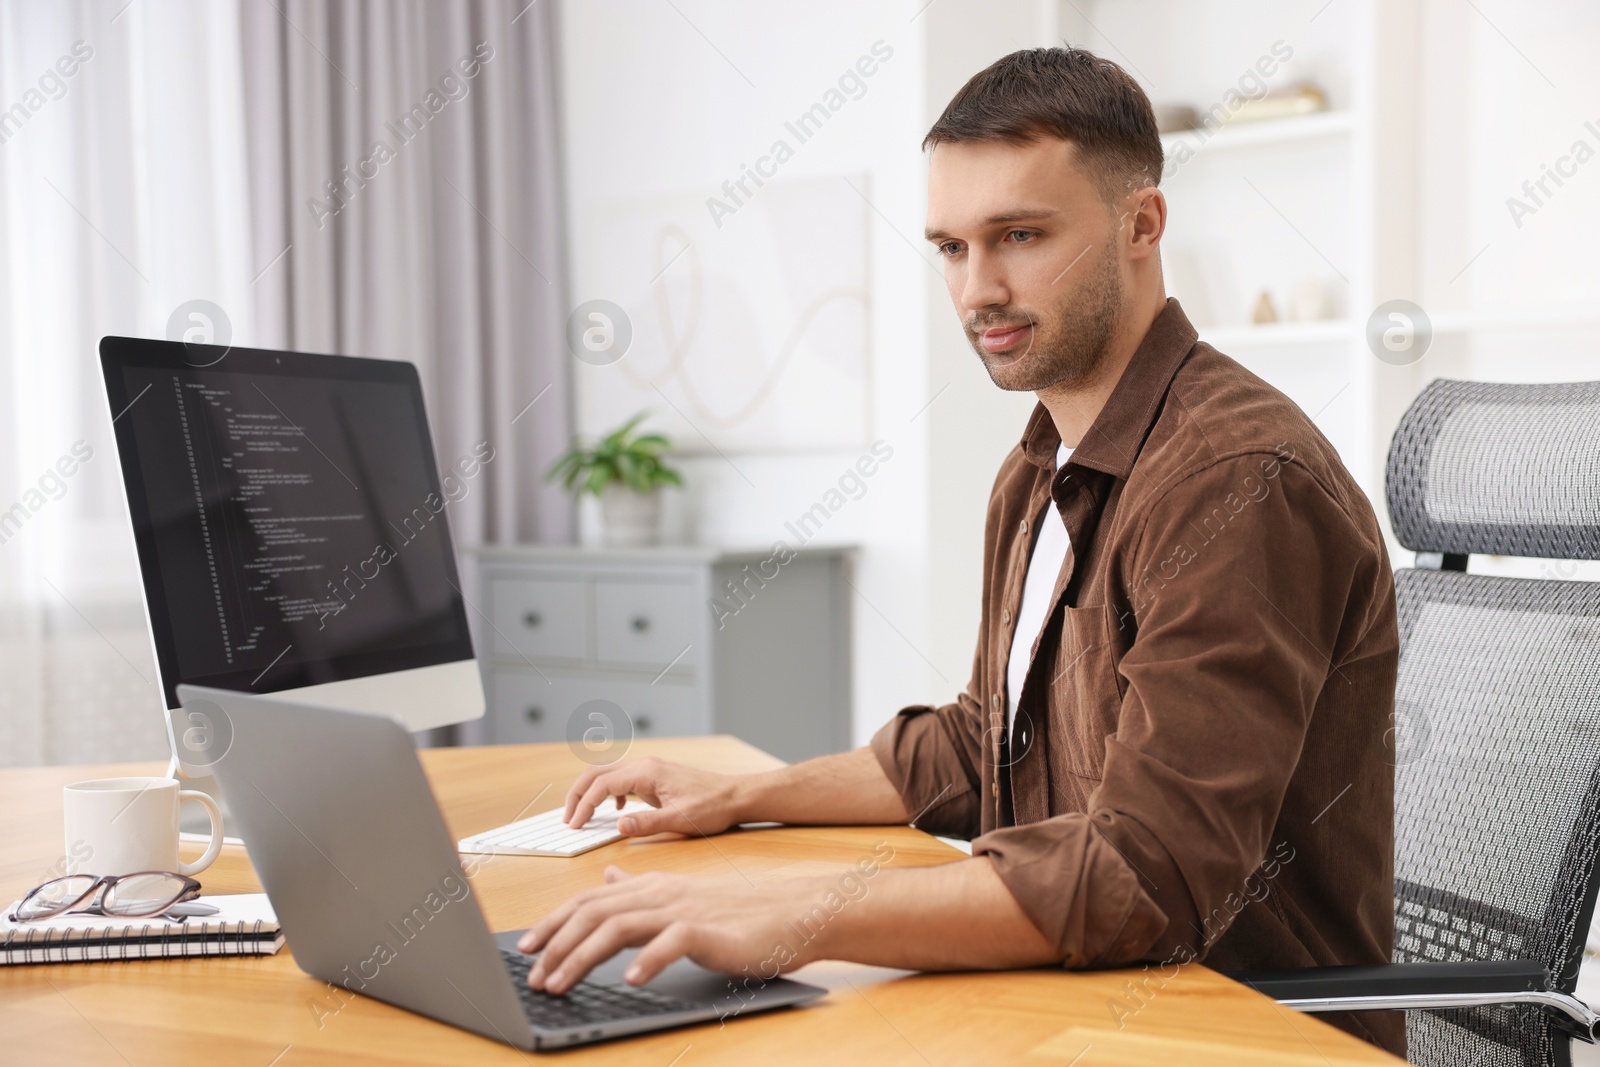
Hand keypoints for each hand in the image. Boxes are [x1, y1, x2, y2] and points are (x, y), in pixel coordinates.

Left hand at [516, 866, 823, 992]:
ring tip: (560, 984)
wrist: (790, 912)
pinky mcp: (708, 931)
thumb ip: (641, 889)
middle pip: (594, 911)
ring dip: (582, 957)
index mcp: (651, 887)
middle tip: (533, 975)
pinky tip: (631, 980)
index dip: (553, 922)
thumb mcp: (681, 895)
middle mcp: (660, 894)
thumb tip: (610, 877)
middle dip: (556, 943)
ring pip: (619, 926)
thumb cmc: (738, 912)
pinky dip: (647, 961)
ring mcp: (683, 910)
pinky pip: (671, 943)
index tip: (526, 948)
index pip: (589, 900)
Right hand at [563, 756, 745, 836]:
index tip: (574, 826)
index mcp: (647, 772)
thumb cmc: (712, 807)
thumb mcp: (680, 820)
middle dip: (578, 794)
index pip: (602, 785)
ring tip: (582, 815)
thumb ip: (647, 823)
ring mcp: (649, 769)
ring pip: (608, 774)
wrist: (735, 796)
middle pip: (597, 773)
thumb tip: (618, 825)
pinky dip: (609, 793)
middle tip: (567, 818)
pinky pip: (622, 780)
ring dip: (591, 793)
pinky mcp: (655, 777)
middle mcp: (644, 765)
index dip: (584, 806)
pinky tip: (616, 812)